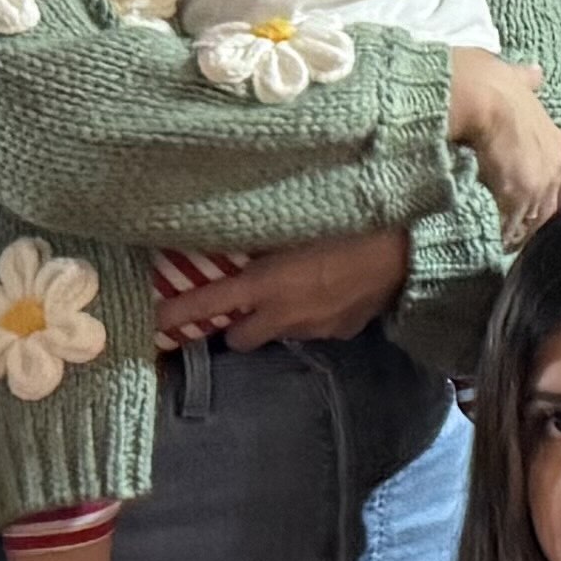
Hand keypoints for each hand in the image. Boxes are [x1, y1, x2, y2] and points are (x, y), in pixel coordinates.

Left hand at [156, 224, 408, 351]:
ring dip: (277, 318)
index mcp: (265, 285)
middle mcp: (284, 315)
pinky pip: (318, 327)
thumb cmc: (348, 221)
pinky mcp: (345, 331)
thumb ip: (258, 234)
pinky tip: (331, 290)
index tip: (149, 323)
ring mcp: (316, 328)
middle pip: (239, 339)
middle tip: (242, 302)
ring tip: (294, 290)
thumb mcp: (293, 221)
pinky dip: (315, 314)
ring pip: (280, 332)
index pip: (205, 305)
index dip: (174, 315)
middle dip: (236, 325)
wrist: (411, 248)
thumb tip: (228, 235)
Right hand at [446, 50, 560, 234]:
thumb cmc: (490, 82)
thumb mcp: (514, 77)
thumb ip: (526, 79)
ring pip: (535, 221)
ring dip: (522, 233)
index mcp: (556, 142)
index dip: (554, 196)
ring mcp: (538, 184)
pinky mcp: (518, 197)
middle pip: (553, 207)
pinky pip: (512, 226)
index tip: (543, 209)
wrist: (480, 97)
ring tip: (507, 245)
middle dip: (540, 221)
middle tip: (524, 236)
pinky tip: (494, 243)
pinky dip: (503, 235)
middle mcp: (554, 167)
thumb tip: (536, 71)